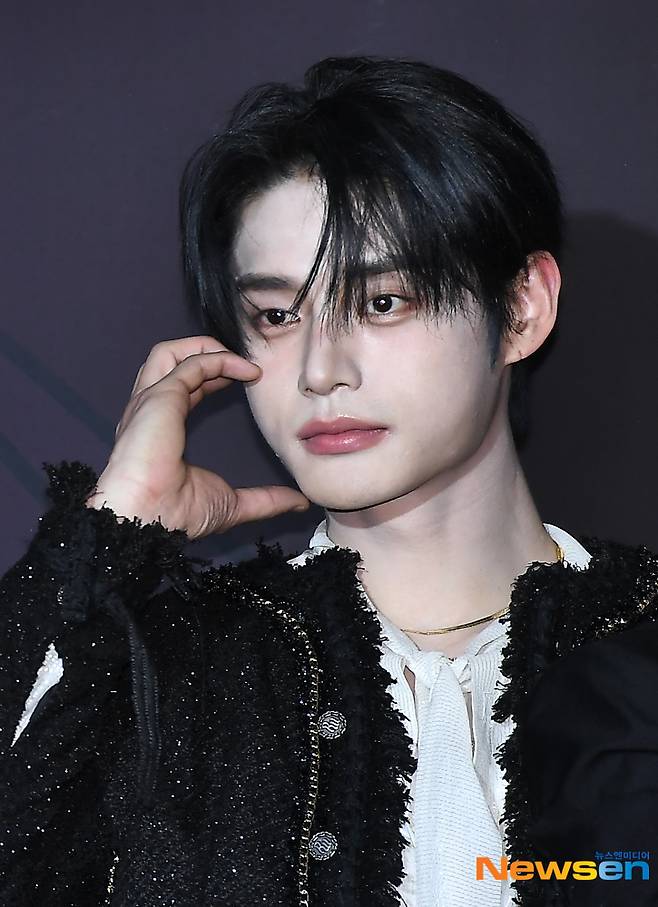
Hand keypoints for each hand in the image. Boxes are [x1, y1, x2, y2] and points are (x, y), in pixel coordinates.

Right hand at [85, 336, 309, 537]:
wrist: (149, 521)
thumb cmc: (176, 515)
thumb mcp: (232, 504)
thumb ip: (265, 499)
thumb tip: (298, 502)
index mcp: (158, 429)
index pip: (182, 387)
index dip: (213, 376)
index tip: (245, 378)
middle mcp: (149, 411)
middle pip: (170, 361)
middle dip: (208, 354)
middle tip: (246, 364)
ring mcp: (150, 402)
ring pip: (169, 352)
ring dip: (206, 346)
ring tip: (242, 358)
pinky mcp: (159, 397)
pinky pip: (191, 364)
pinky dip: (220, 359)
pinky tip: (248, 371)